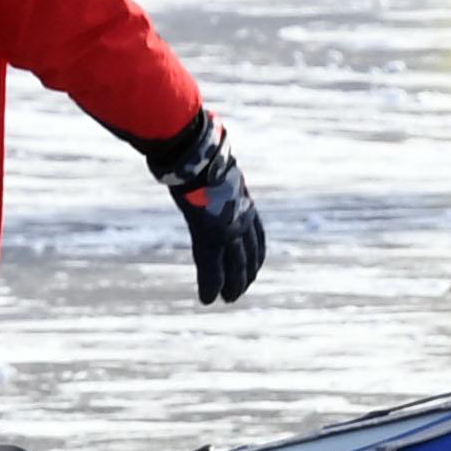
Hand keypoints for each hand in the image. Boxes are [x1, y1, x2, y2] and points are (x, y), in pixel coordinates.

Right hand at [141, 112, 264, 304]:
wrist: (194, 152)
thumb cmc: (198, 151)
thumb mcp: (211, 162)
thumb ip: (210, 168)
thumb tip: (197, 152)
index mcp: (243, 201)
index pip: (256, 234)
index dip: (255, 253)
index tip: (254, 265)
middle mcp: (240, 218)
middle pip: (250, 254)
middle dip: (246, 274)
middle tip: (239, 290)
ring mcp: (228, 228)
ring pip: (235, 267)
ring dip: (232, 286)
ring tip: (227, 299)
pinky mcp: (211, 236)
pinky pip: (212, 269)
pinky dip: (211, 286)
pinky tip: (207, 300)